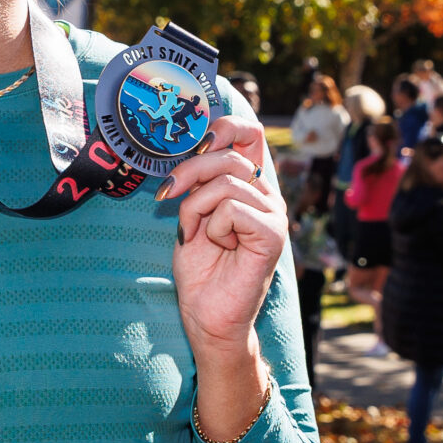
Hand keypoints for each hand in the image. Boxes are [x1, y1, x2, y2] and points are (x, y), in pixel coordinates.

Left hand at [162, 113, 288, 356]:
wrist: (207, 316)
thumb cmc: (200, 270)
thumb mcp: (192, 214)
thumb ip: (198, 182)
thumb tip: (190, 148)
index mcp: (250, 186)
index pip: (249, 134)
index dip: (224, 126)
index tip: (196, 143)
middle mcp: (267, 195)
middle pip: (230, 154)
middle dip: (189, 171)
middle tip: (166, 195)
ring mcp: (275, 214)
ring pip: (227, 181)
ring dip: (197, 207)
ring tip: (198, 235)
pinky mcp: (273, 234)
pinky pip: (232, 208)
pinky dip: (213, 227)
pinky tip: (220, 247)